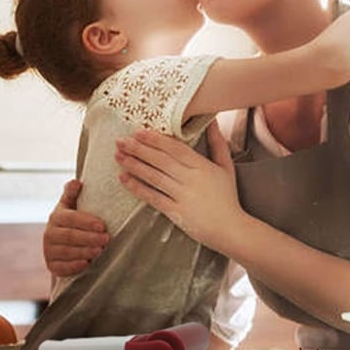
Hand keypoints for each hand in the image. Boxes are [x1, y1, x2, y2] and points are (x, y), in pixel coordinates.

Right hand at [43, 180, 109, 276]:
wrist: (63, 242)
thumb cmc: (74, 220)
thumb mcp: (72, 205)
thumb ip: (72, 194)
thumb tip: (76, 182)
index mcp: (56, 216)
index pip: (71, 218)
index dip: (87, 222)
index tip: (103, 225)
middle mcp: (49, 233)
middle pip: (69, 236)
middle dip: (89, 238)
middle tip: (106, 239)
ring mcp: (48, 250)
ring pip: (66, 252)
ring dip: (84, 251)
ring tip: (100, 250)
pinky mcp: (51, 265)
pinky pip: (61, 267)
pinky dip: (74, 266)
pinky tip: (86, 263)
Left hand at [115, 121, 243, 249]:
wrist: (231, 228)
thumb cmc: (228, 197)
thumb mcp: (226, 167)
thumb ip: (217, 143)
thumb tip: (212, 120)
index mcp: (202, 166)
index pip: (176, 148)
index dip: (156, 139)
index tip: (139, 132)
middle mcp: (191, 179)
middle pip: (161, 160)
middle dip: (139, 149)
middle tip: (121, 140)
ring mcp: (182, 196)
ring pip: (154, 177)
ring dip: (134, 165)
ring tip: (118, 156)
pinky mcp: (175, 212)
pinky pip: (153, 197)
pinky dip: (137, 188)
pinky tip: (124, 179)